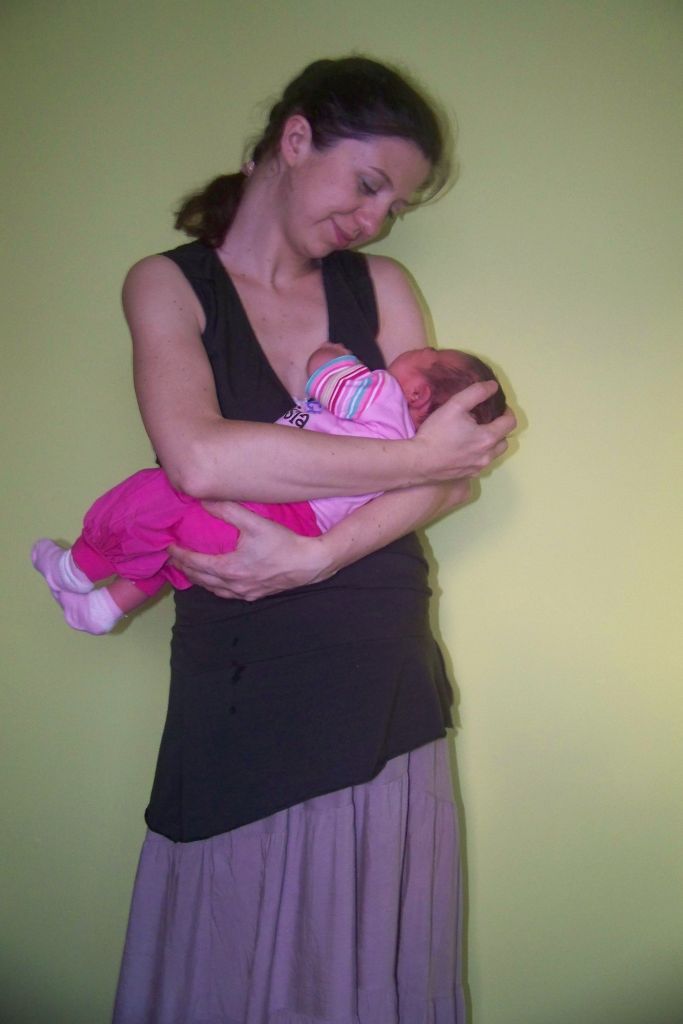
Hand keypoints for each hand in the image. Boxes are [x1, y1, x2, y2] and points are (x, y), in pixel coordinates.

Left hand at [168, 502, 331, 600]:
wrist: (309, 564)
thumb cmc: (283, 543)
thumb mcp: (255, 523)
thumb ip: (228, 511)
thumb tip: (204, 500)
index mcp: (229, 568)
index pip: (196, 563)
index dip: (180, 555)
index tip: (169, 548)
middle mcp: (234, 584)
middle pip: (200, 579)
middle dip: (184, 568)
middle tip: (173, 559)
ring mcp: (245, 593)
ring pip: (213, 589)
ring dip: (198, 579)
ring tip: (189, 569)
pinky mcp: (255, 595)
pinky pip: (227, 594)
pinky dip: (215, 586)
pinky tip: (216, 581)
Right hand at [414, 380, 515, 480]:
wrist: (419, 461)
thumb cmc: (437, 432)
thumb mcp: (455, 405)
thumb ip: (476, 393)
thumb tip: (493, 386)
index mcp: (488, 437)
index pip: (511, 423)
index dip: (508, 412)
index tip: (499, 408)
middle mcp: (488, 455)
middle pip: (505, 441)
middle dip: (500, 430)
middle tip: (487, 421)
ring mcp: (478, 467)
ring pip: (494, 454)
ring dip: (491, 444)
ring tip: (475, 435)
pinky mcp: (468, 475)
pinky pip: (481, 463)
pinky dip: (479, 454)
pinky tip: (465, 449)